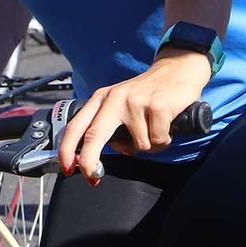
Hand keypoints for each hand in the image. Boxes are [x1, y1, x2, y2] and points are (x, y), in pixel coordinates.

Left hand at [59, 50, 211, 178]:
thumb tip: (96, 157)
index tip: (67, 168)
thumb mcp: (121, 102)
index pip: (77, 126)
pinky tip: (166, 127)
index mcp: (102, 98)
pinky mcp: (158, 106)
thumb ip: (107, 124)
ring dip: (148, 147)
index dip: (67, 150)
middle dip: (89, 162)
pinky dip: (164, 140)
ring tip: (155, 131)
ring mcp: (136, 102)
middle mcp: (115, 98)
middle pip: (94, 136)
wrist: (179, 69)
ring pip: (136, 145)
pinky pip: (157, 140)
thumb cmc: (149, 92)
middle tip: (93, 177)